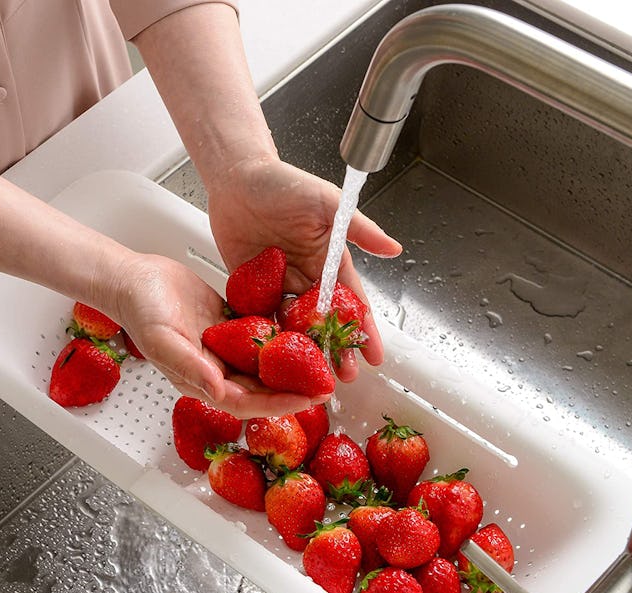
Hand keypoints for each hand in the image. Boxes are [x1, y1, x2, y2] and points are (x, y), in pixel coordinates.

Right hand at [106, 252, 329, 418]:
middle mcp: (218, 370)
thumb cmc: (141, 311)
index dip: (278, 404)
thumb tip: (219, 392)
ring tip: (321, 362)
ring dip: (291, 366)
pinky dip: (279, 338)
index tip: (308, 400)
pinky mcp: (230, 327)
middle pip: (263, 387)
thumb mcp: (164, 341)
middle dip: (294, 389)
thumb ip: (191, 367)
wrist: (135, 279)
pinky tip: (302, 333)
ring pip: (264, 364)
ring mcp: (225, 349)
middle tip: (326, 385)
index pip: (248, 403)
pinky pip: (259, 337)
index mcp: (203, 382)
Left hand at [206, 155, 401, 380]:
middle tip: (343, 377)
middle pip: (325, 321)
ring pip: (295, 326)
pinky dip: (268, 337)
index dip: (363, 331)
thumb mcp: (326, 202)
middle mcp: (307, 276)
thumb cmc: (283, 183)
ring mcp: (279, 283)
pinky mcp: (251, 285)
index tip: (375, 357)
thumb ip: (359, 228)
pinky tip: (275, 360)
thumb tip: (394, 249)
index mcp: (328, 259)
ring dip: (305, 351)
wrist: (237, 177)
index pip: (351, 302)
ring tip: (312, 377)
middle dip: (337, 349)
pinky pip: (261, 315)